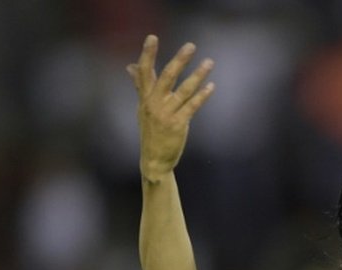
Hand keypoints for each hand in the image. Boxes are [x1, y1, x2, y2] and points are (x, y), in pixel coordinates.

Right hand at [127, 35, 214, 182]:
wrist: (154, 159)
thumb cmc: (151, 131)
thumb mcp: (142, 107)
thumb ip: (140, 86)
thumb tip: (130, 66)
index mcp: (144, 98)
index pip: (144, 71)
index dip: (148, 54)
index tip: (152, 37)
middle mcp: (154, 104)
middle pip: (166, 77)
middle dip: (179, 60)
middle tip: (191, 46)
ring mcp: (166, 114)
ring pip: (184, 90)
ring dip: (198, 75)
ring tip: (209, 62)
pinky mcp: (178, 124)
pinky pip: (192, 106)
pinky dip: (202, 95)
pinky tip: (211, 86)